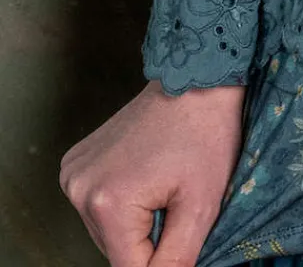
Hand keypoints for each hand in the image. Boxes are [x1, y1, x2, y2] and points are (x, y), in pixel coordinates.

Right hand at [59, 78, 245, 266]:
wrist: (195, 78)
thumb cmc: (206, 135)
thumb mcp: (202, 207)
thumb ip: (176, 261)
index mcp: (107, 204)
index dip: (162, 261)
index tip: (181, 233)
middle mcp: (79, 190)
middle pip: (116, 251)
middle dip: (149, 240)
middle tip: (176, 200)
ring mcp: (73, 175)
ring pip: (108, 232)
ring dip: (136, 223)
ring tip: (163, 183)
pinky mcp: (75, 164)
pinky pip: (99, 207)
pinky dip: (123, 204)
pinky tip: (145, 174)